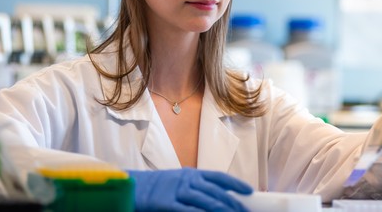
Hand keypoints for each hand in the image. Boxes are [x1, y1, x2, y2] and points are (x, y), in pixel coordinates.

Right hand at [128, 168, 252, 211]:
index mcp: (191, 174)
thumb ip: (196, 189)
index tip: (249, 191)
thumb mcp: (179, 182)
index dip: (235, 184)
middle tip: (245, 210)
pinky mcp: (167, 203)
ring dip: (222, 209)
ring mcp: (177, 190)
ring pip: (206, 201)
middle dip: (233, 202)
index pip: (218, 177)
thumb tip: (219, 199)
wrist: (132, 187)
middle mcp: (187, 179)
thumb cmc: (158, 188)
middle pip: (216, 191)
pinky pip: (188, 211)